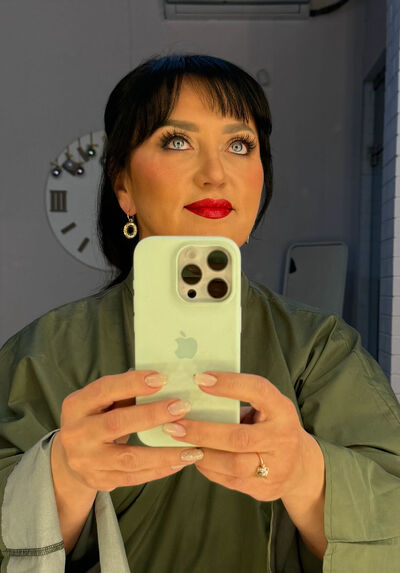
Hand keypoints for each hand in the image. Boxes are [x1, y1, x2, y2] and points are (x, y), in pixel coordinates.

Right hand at [53, 370, 203, 492]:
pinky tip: (180, 462)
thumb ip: (124, 391)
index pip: (104, 390)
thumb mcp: (101, 402)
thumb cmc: (95, 419)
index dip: (132, 383)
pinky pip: (134, 477)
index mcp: (76, 405)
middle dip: (152, 415)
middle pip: (116, 423)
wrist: (70, 459)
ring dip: (164, 453)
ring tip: (192, 448)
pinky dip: (160, 469)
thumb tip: (161, 378)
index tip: (162, 378)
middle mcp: (76, 434)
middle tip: (182, 407)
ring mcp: (86, 461)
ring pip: (129, 458)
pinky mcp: (99, 480)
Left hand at [162, 371, 310, 501]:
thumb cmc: (273, 427)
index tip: (200, 379)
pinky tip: (195, 457)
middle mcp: (283, 438)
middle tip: (175, 425)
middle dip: (202, 431)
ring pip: (233, 464)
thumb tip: (196, 395)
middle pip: (239, 437)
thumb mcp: (267, 409)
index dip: (230, 384)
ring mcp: (277, 467)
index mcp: (282, 410)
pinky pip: (230, 480)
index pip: (258, 391)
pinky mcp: (265, 488)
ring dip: (202, 453)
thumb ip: (240, 403)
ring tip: (181, 443)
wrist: (301, 467)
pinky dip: (208, 468)